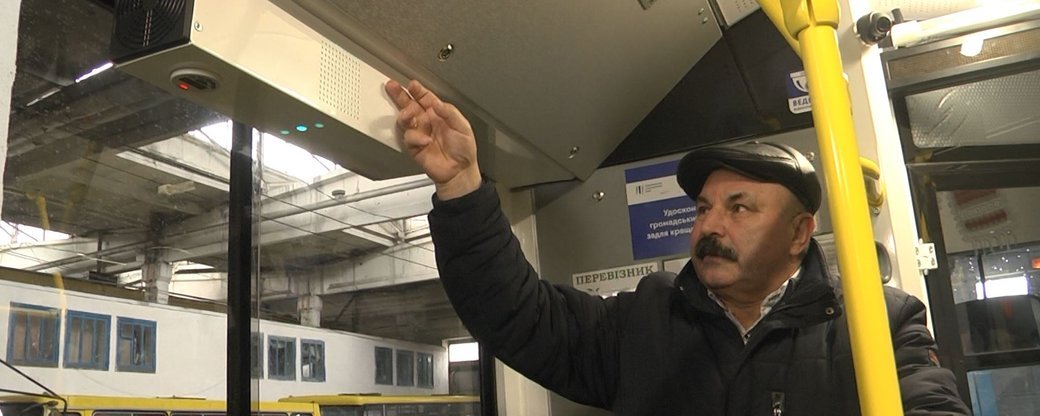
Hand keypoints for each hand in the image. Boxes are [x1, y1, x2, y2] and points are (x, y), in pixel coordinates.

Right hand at [385, 79, 481, 199]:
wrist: (459, 171)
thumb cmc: (464, 150)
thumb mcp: (463, 127)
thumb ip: (450, 113)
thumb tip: (438, 103)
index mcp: (438, 114)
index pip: (425, 98)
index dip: (418, 90)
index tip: (412, 84)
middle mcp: (426, 122)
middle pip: (409, 104)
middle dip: (400, 95)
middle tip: (392, 87)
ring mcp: (419, 133)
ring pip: (404, 119)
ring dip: (405, 115)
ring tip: (408, 114)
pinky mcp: (413, 146)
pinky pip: (408, 138)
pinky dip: (415, 138)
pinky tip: (425, 140)